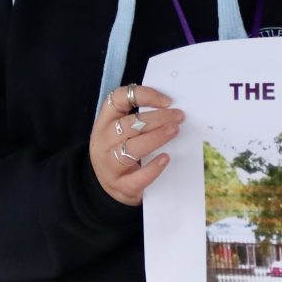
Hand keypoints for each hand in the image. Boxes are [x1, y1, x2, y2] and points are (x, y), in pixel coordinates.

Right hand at [89, 84, 181, 205]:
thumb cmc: (119, 152)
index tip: (167, 101)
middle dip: (157, 119)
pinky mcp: (119, 186)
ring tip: (175, 131)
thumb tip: (171, 109)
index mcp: (104, 122)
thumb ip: (139, 119)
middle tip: (179, 117)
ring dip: (156, 138)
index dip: (143, 95)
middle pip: (129, 125)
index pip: (118, 99)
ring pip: (131, 148)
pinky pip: (137, 177)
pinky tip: (166, 159)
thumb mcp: (120, 132)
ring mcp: (108, 165)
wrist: (106, 186)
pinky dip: (152, 168)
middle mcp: (103, 141)